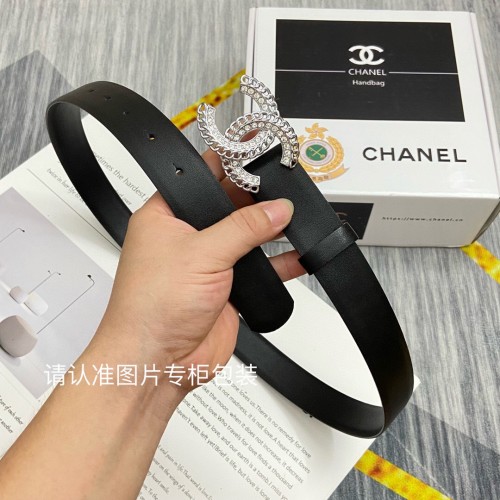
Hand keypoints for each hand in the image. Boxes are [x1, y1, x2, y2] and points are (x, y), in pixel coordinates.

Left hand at [95, 150, 304, 392]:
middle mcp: (187, 238)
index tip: (258, 155)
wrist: (156, 363)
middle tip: (285, 189)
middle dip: (258, 199)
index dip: (230, 166)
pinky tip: (298, 257)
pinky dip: (279, 264)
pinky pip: (259, 269)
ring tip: (296, 218)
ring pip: (247, 238)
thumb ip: (243, 228)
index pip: (202, 178)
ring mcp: (208, 264)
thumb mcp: (201, 254)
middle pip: (229, 206)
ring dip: (271, 230)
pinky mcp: (227, 289)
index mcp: (166, 217)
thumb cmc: (151, 309)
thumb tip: (276, 209)